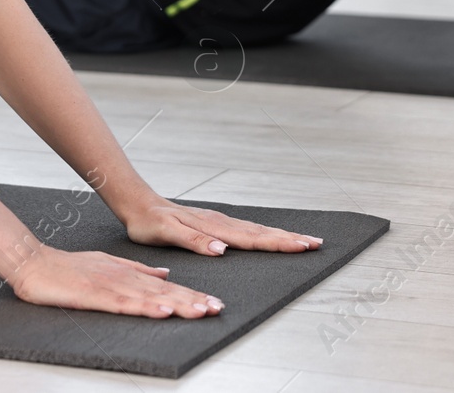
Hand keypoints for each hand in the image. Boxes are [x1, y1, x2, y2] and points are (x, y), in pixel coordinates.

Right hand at [10, 245, 224, 317]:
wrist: (36, 264)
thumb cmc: (68, 269)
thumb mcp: (108, 265)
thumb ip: (138, 270)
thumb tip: (165, 275)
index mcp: (129, 274)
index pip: (167, 288)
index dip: (191, 295)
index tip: (213, 303)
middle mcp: (125, 279)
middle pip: (166, 293)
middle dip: (193, 301)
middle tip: (217, 309)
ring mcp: (112, 286)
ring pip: (152, 298)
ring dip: (179, 305)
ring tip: (201, 311)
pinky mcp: (97, 296)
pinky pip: (126, 304)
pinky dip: (146, 308)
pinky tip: (163, 311)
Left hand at [123, 197, 322, 256]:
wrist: (137, 204)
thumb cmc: (149, 222)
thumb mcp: (166, 233)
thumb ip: (194, 241)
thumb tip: (222, 250)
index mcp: (213, 228)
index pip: (252, 237)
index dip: (279, 242)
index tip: (303, 245)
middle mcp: (220, 223)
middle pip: (261, 232)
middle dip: (289, 238)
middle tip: (316, 243)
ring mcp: (218, 222)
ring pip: (256, 229)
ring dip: (280, 235)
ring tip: (302, 239)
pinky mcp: (214, 223)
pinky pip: (245, 229)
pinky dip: (263, 233)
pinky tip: (269, 236)